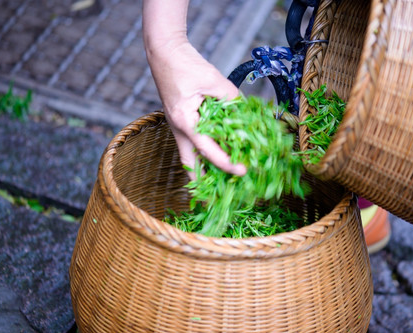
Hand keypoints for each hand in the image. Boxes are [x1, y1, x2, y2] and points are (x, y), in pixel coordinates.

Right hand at [143, 0, 245, 178]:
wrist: (164, 53)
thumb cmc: (186, 64)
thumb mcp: (214, 80)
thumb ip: (232, 100)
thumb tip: (248, 116)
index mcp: (185, 122)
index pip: (208, 151)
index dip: (227, 163)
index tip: (243, 171)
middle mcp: (178, 129)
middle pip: (189, 165)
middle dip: (201, 185)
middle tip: (213, 200)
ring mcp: (176, 126)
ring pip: (187, 157)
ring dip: (200, 171)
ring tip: (215, 185)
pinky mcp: (179, 121)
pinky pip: (189, 145)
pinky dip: (201, 155)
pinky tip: (214, 156)